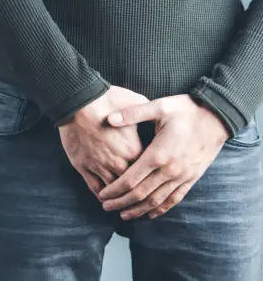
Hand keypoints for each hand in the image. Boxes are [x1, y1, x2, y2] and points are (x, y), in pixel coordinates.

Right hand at [58, 86, 148, 199]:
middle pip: (133, 185)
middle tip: (142, 197)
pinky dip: (102, 195)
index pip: (148, 170)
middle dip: (138, 192)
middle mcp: (118, 162)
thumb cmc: (108, 100)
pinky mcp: (83, 167)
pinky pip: (95, 188)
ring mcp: (100, 166)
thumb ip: (148, 114)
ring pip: (114, 190)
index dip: (151, 175)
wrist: (78, 102)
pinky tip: (106, 198)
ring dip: (120, 198)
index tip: (154, 177)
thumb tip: (159, 114)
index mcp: (134, 150)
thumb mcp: (136, 102)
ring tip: (125, 202)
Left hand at [98, 94, 229, 219]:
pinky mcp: (192, 178)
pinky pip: (174, 199)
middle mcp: (170, 169)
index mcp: (158, 154)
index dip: (114, 190)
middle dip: (121, 203)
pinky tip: (150, 214)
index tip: (102, 195)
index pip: (130, 180)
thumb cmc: (186, 109)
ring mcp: (182, 176)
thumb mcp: (160, 106)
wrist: (218, 116)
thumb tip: (109, 118)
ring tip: (123, 215)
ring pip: (156, 201)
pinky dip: (161, 209)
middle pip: (140, 194)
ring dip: (138, 210)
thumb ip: (133, 113)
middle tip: (106, 207)